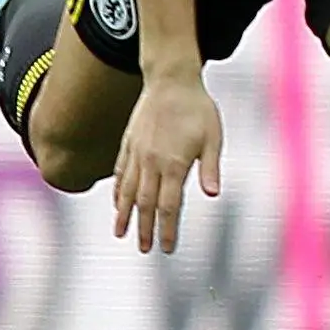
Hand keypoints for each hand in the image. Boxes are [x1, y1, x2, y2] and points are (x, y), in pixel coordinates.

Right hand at [113, 69, 222, 254]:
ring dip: (124, 215)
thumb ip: (209, 167)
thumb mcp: (213, 137)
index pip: (168, 205)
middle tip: (145, 249)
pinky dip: (118, 191)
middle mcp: (150, 162)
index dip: (167, 229)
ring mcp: (136, 153)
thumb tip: (213, 194)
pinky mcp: (128, 143)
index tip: (167, 248)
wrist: (171, 80)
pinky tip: (117, 203)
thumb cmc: (198, 108)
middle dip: (145, 229)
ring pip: (126, 191)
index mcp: (173, 163)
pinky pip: (121, 173)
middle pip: (144, 203)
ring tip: (121, 234)